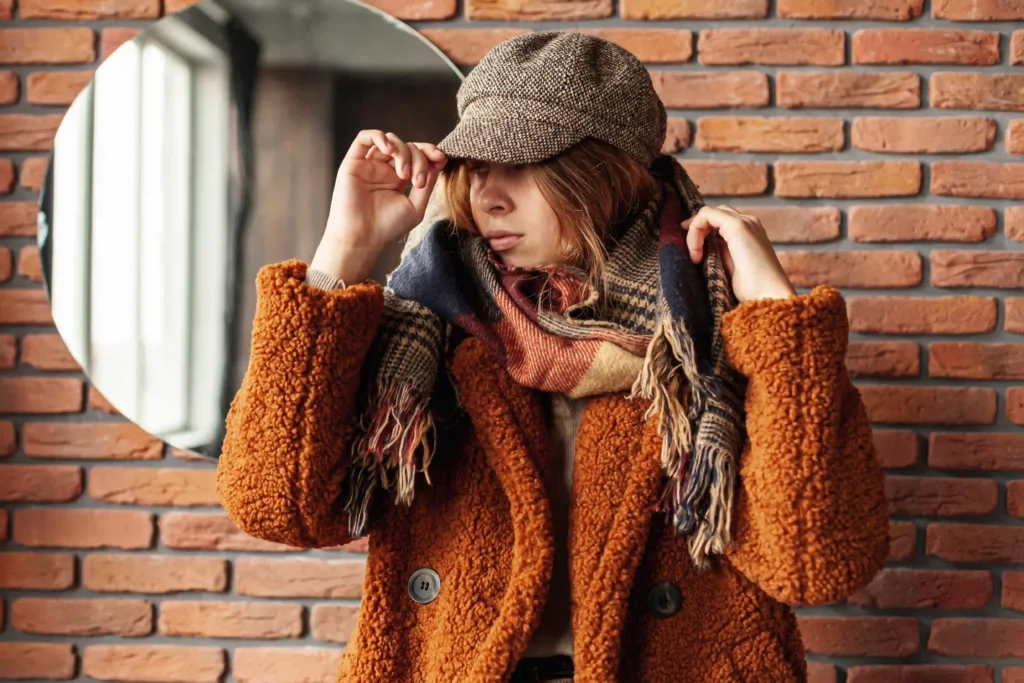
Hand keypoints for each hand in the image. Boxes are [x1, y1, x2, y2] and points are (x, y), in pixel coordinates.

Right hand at [314, 130, 446, 281]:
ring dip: (403, 151)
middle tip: (417, 181)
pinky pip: (364, 137)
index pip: (417, 155)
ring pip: (390, 141)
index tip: (441, 158)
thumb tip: (440, 159)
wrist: (362, 239)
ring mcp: (369, 164)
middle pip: (407, 147)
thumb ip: (428, 183)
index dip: (430, 152)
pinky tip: (389, 149)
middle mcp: (384, 169)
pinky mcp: (353, 162)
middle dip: (418, 159)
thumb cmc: (387, 228)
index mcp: (398, 178)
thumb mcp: (416, 206)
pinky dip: (379, 137)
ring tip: (404, 173)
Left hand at [681, 205, 796, 303]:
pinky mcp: (738, 227)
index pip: (720, 220)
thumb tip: (707, 245)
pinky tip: (696, 251)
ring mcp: (745, 223)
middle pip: (715, 213)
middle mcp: (750, 223)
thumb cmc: (753, 289)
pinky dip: (695, 230)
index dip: (701, 230)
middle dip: (697, 228)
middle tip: (692, 251)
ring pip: (709, 213)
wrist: (769, 298)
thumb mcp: (732, 267)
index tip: (693, 250)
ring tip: (695, 256)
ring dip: (695, 231)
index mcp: (751, 232)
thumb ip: (722, 252)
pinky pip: (706, 215)